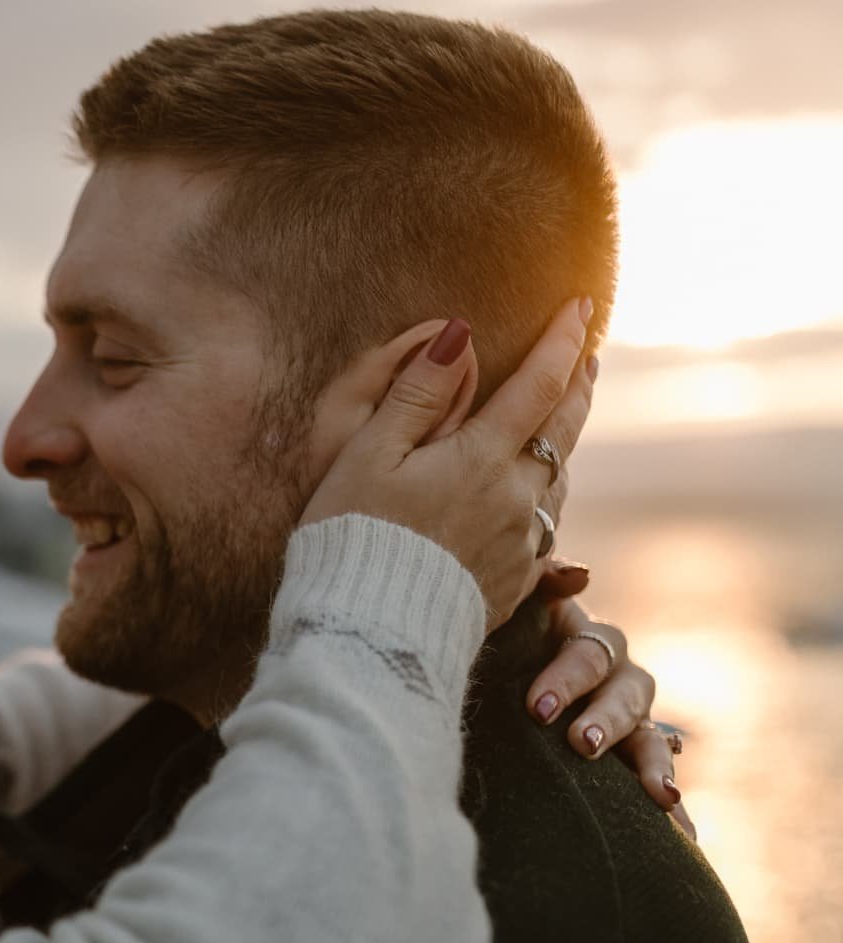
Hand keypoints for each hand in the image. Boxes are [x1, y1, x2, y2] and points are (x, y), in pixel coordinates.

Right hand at [301, 296, 596, 629]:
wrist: (368, 636)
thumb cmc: (354, 540)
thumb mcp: (367, 456)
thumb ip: (415, 394)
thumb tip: (459, 335)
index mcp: (482, 460)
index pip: (537, 385)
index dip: (560, 342)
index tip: (579, 306)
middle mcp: (516, 500)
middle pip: (563, 431)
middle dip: (577, 385)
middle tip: (587, 354)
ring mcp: (520, 546)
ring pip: (557, 483)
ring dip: (562, 445)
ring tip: (559, 422)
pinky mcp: (512, 585)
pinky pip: (543, 533)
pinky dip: (543, 502)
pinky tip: (533, 502)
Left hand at [524, 575, 696, 838]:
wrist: (496, 677)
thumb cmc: (500, 642)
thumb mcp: (513, 611)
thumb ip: (540, 584)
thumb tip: (583, 574)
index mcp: (586, 641)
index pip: (587, 655)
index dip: (567, 678)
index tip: (537, 708)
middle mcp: (616, 678)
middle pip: (626, 696)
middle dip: (606, 721)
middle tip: (581, 745)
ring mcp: (630, 720)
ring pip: (653, 738)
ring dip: (655, 764)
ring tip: (661, 795)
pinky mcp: (632, 757)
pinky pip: (659, 781)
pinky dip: (673, 806)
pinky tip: (687, 836)